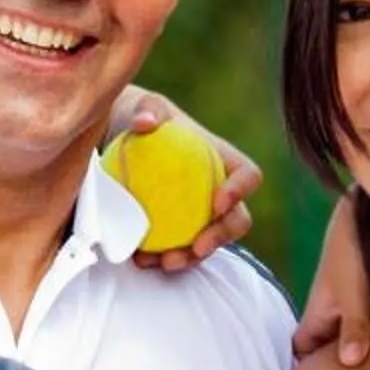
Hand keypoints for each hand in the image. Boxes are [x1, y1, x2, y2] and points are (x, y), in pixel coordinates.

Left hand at [115, 96, 261, 270]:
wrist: (122, 140)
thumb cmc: (144, 118)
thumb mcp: (146, 106)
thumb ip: (149, 109)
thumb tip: (145, 123)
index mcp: (223, 160)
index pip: (248, 175)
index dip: (241, 190)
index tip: (218, 202)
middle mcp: (218, 191)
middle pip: (237, 220)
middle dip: (222, 238)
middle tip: (197, 247)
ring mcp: (199, 214)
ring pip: (209, 244)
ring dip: (191, 258)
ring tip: (165, 263)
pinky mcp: (178, 230)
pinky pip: (179, 250)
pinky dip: (163, 259)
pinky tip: (142, 260)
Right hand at [291, 190, 369, 363]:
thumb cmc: (355, 248)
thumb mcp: (354, 291)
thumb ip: (354, 326)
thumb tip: (349, 363)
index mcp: (319, 312)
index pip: (301, 348)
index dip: (304, 369)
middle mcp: (335, 310)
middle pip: (329, 346)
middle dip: (340, 367)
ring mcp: (356, 302)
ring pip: (355, 334)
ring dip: (369, 351)